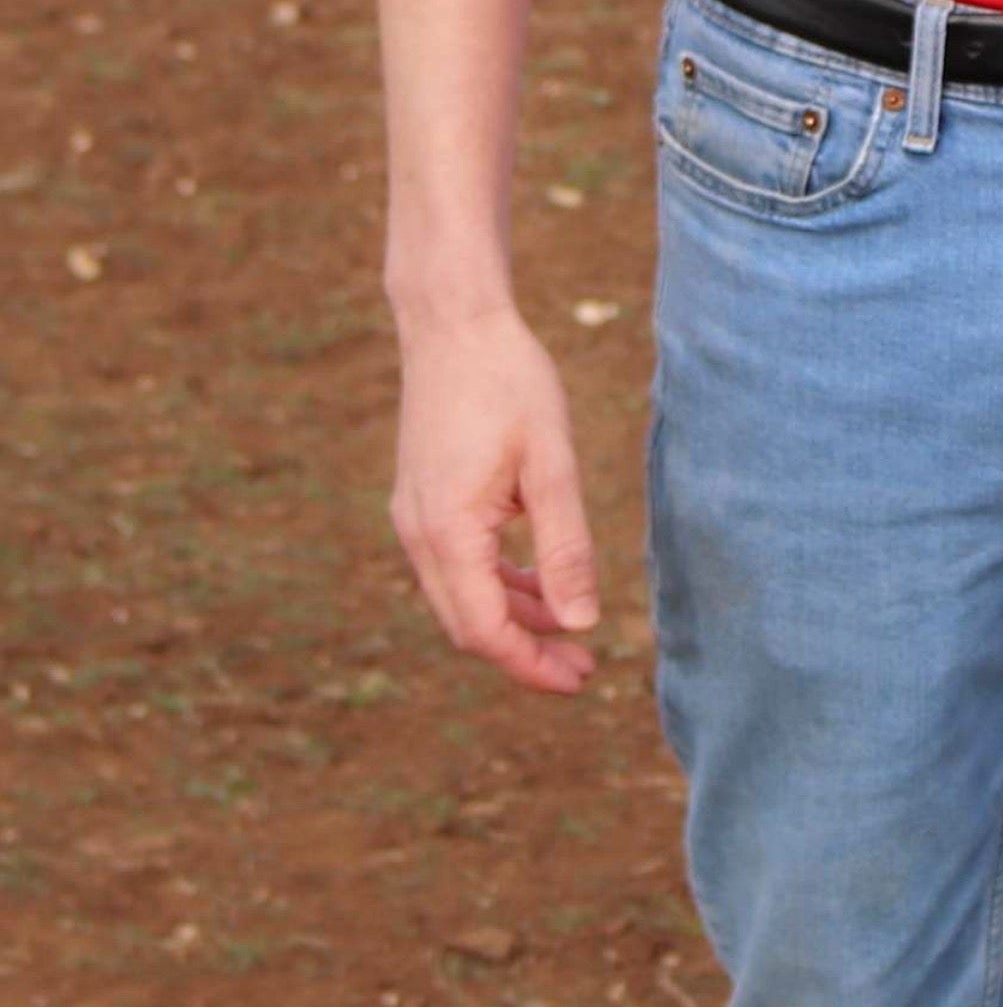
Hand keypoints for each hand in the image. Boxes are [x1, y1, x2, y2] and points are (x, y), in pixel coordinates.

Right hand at [390, 305, 604, 695]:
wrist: (454, 327)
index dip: (530, 665)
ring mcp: (415, 521)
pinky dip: (498, 583)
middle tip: (584, 668)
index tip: (580, 680)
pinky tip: (540, 584)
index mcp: (447, 534)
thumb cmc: (509, 384)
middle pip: (469, 625)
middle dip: (525, 653)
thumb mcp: (551, 463)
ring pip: (463, 596)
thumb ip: (565, 546)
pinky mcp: (424, 504)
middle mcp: (418, 537)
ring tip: (570, 633)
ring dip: (514, 620)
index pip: (485, 631)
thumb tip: (581, 621)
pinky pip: (459, 564)